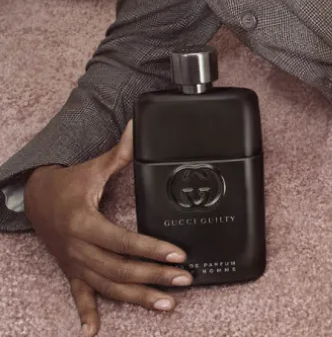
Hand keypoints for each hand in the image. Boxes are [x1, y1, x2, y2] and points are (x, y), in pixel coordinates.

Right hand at [24, 121, 191, 336]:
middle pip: (120, 270)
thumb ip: (121, 152)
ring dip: (137, 297)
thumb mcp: (94, 167)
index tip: (178, 255)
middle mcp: (79, 248)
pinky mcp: (70, 271)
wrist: (34, 196)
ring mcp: (74, 263)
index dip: (152, 250)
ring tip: (166, 303)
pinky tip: (93, 332)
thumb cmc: (68, 182)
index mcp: (85, 223)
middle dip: (154, 276)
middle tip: (184, 279)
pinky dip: (86, 314)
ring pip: (107, 287)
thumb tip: (139, 127)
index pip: (124, 242)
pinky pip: (79, 296)